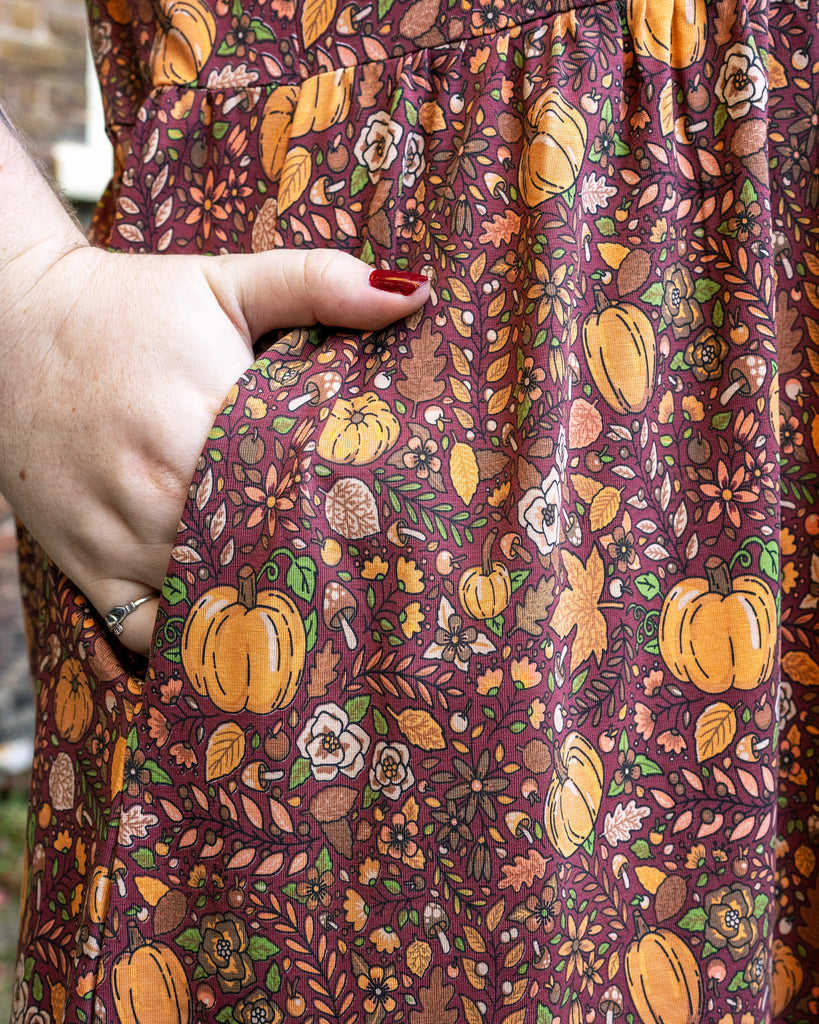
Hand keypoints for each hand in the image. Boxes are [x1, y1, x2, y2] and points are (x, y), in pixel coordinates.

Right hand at [2, 244, 428, 654]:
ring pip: (207, 598)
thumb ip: (321, 283)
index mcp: (205, 415)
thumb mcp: (225, 280)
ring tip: (308, 611)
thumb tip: (415, 291)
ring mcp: (118, 532)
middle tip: (364, 586)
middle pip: (261, 556)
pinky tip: (220, 621)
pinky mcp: (84, 561)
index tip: (386, 532)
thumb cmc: (129, 306)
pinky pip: (143, 630)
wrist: (8, 326)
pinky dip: (183, 635)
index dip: (347, 517)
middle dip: (310, 569)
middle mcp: (160, 484)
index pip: (299, 490)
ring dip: (254, 604)